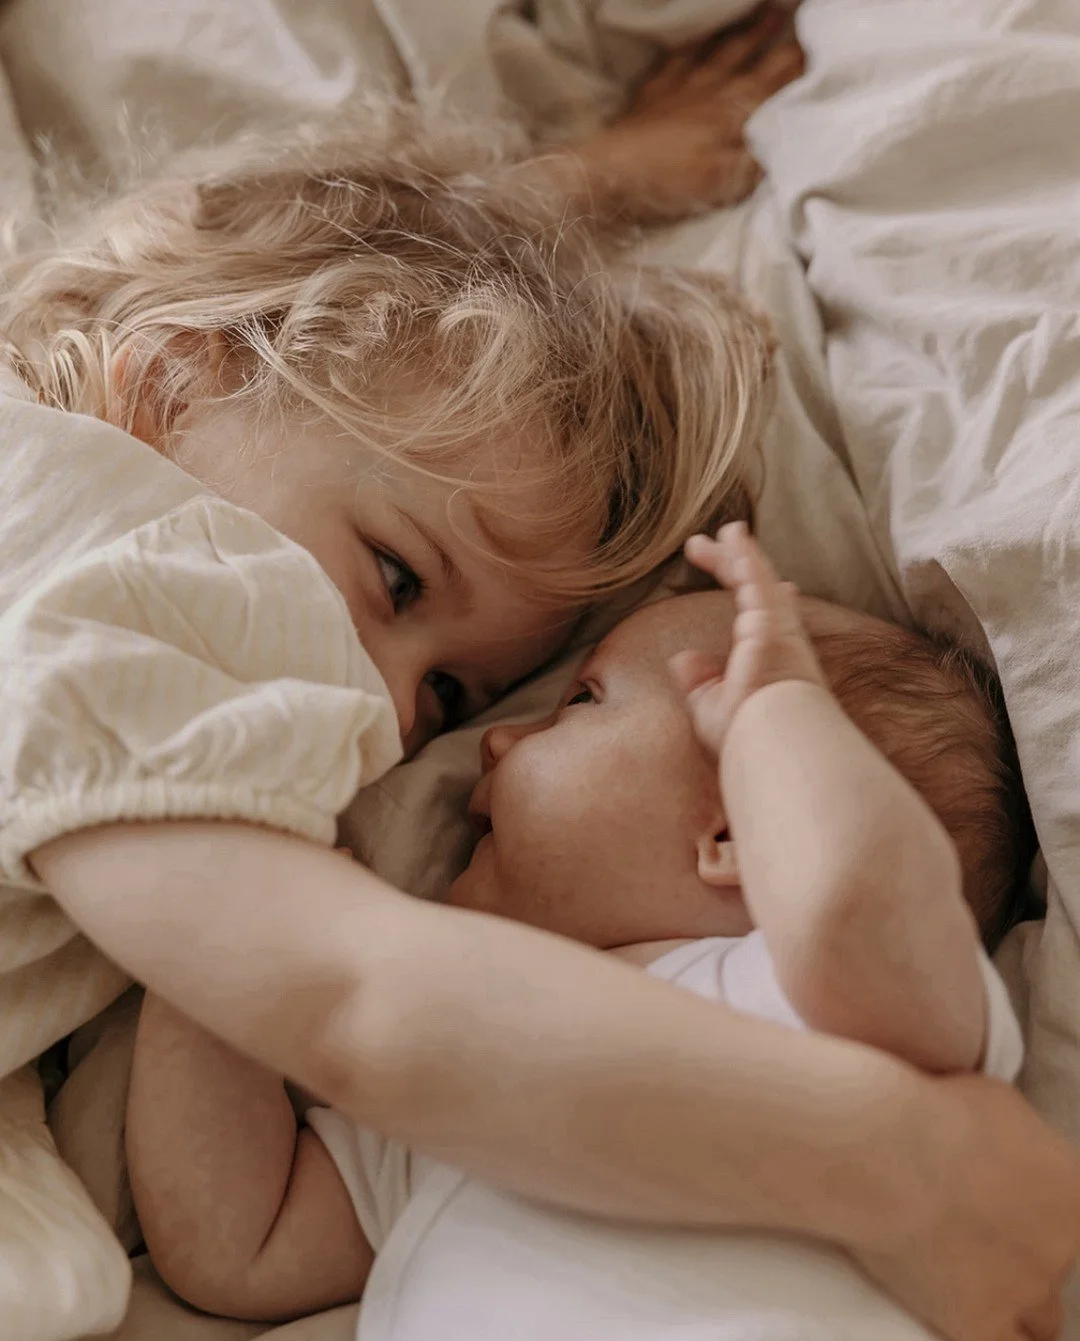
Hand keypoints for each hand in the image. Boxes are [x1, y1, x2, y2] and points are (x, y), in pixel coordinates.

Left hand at [574, 4, 803, 222]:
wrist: (612, 175)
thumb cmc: (672, 183)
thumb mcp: (726, 183)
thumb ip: (760, 160)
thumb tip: (792, 139)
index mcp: (737, 112)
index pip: (780, 77)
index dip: (803, 58)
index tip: (825, 40)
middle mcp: (714, 89)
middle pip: (755, 55)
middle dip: (782, 35)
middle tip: (800, 12)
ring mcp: (683, 87)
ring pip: (722, 48)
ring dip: (746, 29)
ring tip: (767, 10)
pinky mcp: (654, 93)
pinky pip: (679, 57)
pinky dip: (695, 42)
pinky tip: (701, 34)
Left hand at [671, 521, 826, 755]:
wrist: (773, 743)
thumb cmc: (747, 736)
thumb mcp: (711, 706)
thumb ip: (698, 680)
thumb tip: (682, 658)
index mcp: (769, 659)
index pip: (765, 616)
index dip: (761, 594)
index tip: (762, 578)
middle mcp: (780, 639)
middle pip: (758, 588)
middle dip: (731, 563)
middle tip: (700, 546)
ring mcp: (779, 628)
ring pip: (757, 577)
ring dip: (736, 551)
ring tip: (717, 533)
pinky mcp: (770, 621)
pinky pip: (757, 578)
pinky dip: (745, 555)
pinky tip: (732, 537)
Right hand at [859, 1073, 1079, 1340]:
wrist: (888, 1149)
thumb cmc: (934, 1110)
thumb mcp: (995, 1100)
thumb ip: (1016, 1137)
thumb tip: (1005, 1146)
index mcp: (1073, 1189)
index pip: (1070, 1218)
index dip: (1036, 1214)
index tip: (1001, 1207)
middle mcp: (1062, 1244)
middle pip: (1054, 1262)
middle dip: (1023, 1252)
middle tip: (977, 1235)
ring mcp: (1025, 1288)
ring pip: (1043, 1318)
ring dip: (1016, 1301)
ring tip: (978, 1285)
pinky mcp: (981, 1321)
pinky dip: (993, 1334)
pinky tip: (964, 1315)